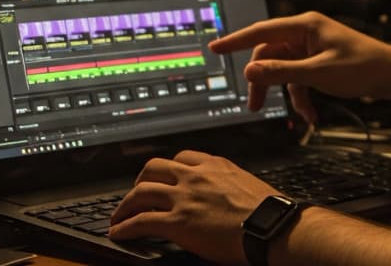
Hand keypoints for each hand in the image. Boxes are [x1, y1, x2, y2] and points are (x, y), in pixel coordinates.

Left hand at [109, 150, 276, 264]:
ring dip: (125, 205)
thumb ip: (228, 184)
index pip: (181, 158)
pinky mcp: (178, 222)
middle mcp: (196, 176)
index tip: (162, 177)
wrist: (272, 226)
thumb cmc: (268, 211)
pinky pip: (141, 221)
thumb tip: (224, 197)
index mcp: (215, 165)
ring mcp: (185, 197)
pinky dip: (125, 227)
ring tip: (118, 217)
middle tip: (135, 194)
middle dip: (140, 181)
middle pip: (153, 168)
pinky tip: (119, 232)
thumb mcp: (247, 184)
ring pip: (140, 192)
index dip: (167, 169)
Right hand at [209, 11, 390, 123]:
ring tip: (296, 116)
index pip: (262, 31)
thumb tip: (250, 71)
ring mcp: (312, 47)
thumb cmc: (362, 66)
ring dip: (286, 93)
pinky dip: (302, 96)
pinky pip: (300, 77)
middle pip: (270, 54)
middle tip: (254, 106)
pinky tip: (311, 115)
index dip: (236, 41)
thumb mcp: (318, 73)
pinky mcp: (319, 61)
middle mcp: (306, 33)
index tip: (215, 48)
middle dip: (264, 82)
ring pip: (284, 69)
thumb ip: (281, 72)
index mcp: (305, 26)